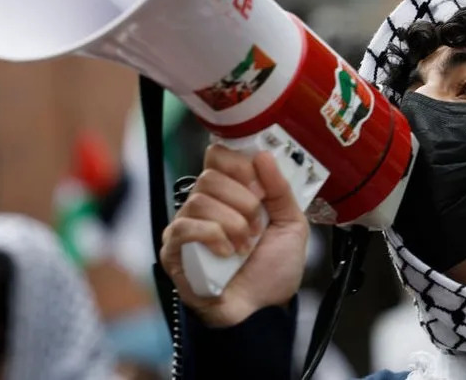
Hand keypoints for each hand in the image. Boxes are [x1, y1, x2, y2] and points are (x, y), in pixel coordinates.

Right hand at [160, 144, 308, 326]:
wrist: (263, 311)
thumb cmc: (273, 269)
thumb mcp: (291, 224)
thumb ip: (280, 189)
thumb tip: (263, 155)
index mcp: (231, 192)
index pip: (218, 155)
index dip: (240, 165)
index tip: (261, 188)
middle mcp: (205, 204)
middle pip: (210, 176)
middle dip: (243, 201)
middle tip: (258, 226)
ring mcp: (186, 225)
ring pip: (200, 200)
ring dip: (233, 223)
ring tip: (245, 246)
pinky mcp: (174, 249)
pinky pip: (184, 227)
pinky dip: (212, 236)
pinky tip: (227, 254)